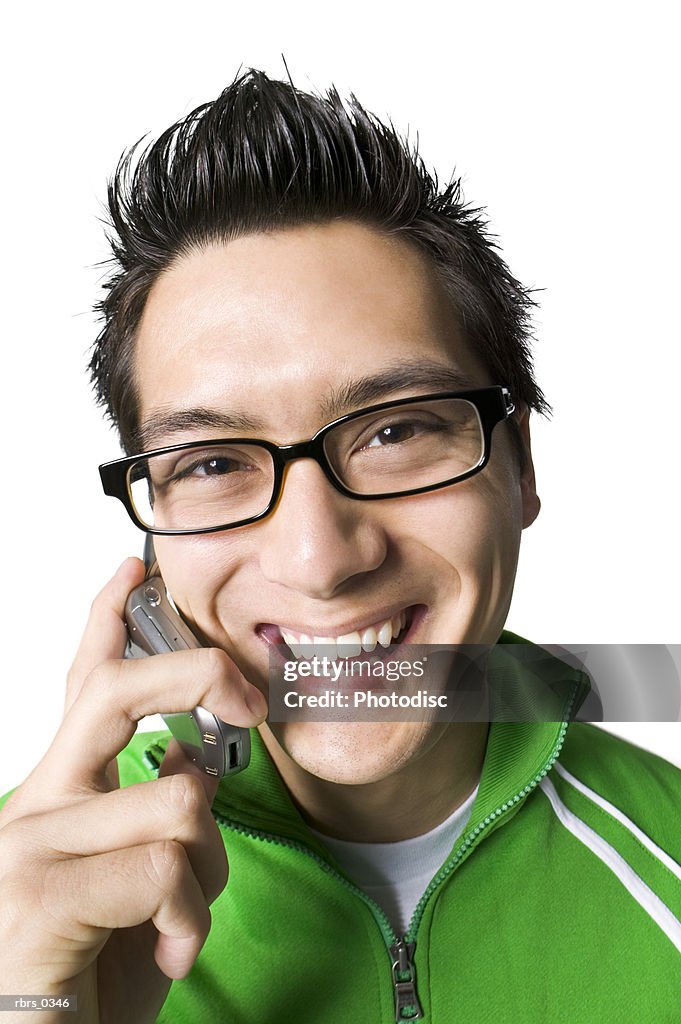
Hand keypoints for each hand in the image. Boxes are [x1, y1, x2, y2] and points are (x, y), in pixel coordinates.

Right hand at [0, 558, 266, 1022]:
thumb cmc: (91, 968)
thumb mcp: (135, 879)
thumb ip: (152, 811)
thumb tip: (185, 754)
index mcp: (60, 791)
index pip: (83, 683)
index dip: (107, 620)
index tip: (132, 571)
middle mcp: (35, 801)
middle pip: (121, 691)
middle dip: (197, 675)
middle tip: (248, 701)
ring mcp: (31, 842)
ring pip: (178, 796)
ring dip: (205, 871)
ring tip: (175, 920)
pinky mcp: (39, 892)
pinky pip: (164, 869)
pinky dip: (185, 919)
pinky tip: (160, 951)